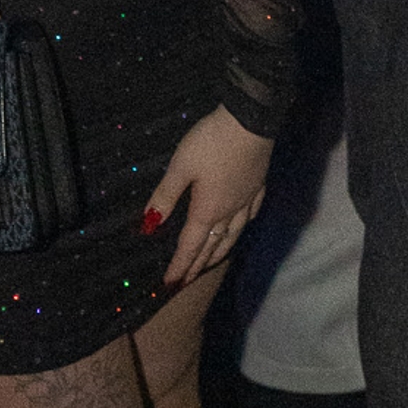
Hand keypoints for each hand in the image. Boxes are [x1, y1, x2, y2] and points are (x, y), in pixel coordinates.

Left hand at [146, 107, 273, 286]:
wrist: (251, 122)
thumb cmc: (210, 143)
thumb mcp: (181, 166)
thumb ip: (165, 196)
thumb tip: (150, 225)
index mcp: (207, 210)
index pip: (190, 245)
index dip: (180, 266)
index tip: (170, 285)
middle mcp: (228, 212)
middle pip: (212, 246)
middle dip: (198, 265)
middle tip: (188, 281)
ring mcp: (246, 200)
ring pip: (233, 235)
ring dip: (220, 253)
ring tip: (212, 264)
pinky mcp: (258, 187)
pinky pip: (249, 216)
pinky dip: (241, 228)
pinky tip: (240, 228)